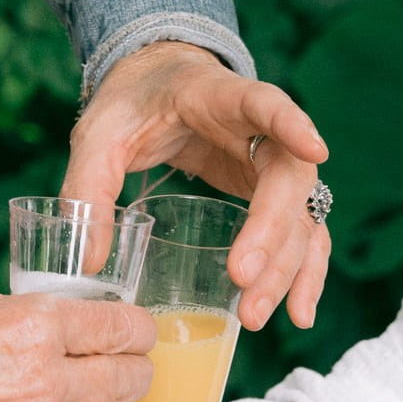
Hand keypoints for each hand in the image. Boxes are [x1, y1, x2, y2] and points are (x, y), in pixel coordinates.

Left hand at [63, 42, 329, 330]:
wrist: (155, 85)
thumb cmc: (132, 102)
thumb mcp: (98, 134)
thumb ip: (89, 187)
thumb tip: (91, 261)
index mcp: (221, 96)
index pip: (266, 106)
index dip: (292, 125)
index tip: (313, 150)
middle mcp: (262, 132)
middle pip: (288, 181)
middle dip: (272, 236)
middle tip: (242, 281)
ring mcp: (273, 167)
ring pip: (300, 219)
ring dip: (286, 270)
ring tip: (253, 316)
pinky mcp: (270, 197)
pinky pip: (299, 238)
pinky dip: (301, 275)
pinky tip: (297, 314)